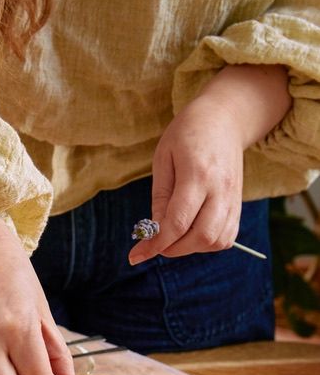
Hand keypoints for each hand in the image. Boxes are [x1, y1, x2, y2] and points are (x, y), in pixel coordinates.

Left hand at [128, 95, 244, 264]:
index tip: (136, 256)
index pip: (177, 223)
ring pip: (217, 241)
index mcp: (198, 174)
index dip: (155, 244)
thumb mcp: (163, 158)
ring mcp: (234, 198)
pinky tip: (191, 234)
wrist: (225, 118)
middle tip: (155, 243)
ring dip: (191, 248)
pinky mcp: (239, 204)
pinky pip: (227, 237)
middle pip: (201, 237)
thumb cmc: (188, 133)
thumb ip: (160, 197)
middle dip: (173, 249)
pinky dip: (207, 244)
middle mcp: (221, 189)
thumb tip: (154, 232)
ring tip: (174, 236)